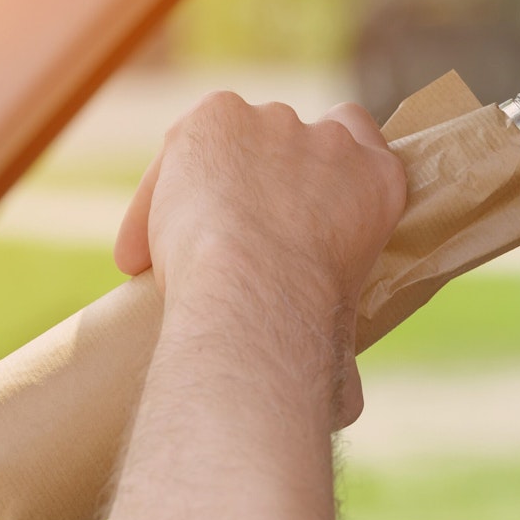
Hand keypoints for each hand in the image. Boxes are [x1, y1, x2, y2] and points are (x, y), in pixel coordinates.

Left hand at [113, 94, 404, 425]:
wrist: (260, 292)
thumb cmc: (309, 331)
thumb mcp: (343, 342)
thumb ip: (343, 353)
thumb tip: (346, 404)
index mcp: (380, 180)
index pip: (360, 137)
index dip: (324, 166)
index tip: (298, 202)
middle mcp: (332, 139)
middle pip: (289, 140)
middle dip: (258, 180)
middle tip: (229, 238)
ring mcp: (273, 122)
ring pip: (230, 143)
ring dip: (205, 185)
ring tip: (175, 254)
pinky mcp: (217, 116)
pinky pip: (180, 149)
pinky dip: (155, 197)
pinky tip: (139, 250)